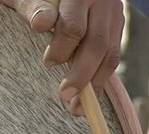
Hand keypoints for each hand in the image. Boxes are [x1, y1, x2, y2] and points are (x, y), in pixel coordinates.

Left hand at [14, 0, 124, 114]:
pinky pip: (112, 54)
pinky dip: (100, 76)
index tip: (48, 64)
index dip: (61, 50)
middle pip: (97, 43)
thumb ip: (32, 7)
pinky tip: (88, 94)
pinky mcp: (115, 25)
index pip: (74, 27)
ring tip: (78, 108)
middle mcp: (102, 2)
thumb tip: (41, 24)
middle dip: (81, 75)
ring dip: (94, 83)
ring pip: (110, 52)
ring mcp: (113, 13)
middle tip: (64, 96)